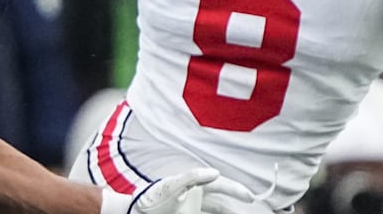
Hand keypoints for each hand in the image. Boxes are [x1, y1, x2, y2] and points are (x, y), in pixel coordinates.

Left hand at [101, 168, 256, 213]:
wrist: (133, 213)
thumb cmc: (152, 197)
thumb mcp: (172, 185)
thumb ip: (192, 177)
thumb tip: (215, 173)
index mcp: (193, 185)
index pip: (219, 185)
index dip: (235, 189)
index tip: (249, 197)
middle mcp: (194, 197)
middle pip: (220, 202)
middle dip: (234, 204)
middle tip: (250, 204)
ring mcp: (189, 209)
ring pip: (213, 210)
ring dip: (225, 212)